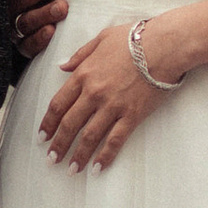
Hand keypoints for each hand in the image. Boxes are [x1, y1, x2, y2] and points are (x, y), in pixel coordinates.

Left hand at [40, 18, 182, 171]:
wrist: (165, 45)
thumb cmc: (136, 38)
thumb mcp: (101, 38)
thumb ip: (80, 54)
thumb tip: (62, 66)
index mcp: (84, 74)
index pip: (58, 104)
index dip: (48, 123)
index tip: (42, 136)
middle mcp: (94, 93)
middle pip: (69, 124)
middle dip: (58, 144)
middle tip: (52, 158)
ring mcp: (113, 106)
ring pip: (89, 136)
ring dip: (78, 155)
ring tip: (72, 169)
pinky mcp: (132, 115)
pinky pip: (115, 140)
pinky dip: (105, 156)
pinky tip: (97, 168)